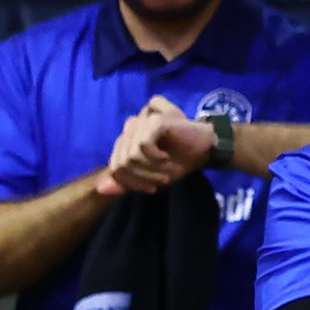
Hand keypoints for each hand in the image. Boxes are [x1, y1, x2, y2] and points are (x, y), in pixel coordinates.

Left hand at [97, 96, 213, 194]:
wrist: (208, 148)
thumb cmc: (180, 161)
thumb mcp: (151, 177)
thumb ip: (126, 182)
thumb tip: (101, 189)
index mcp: (126, 138)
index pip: (114, 166)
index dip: (132, 182)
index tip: (152, 187)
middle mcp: (130, 126)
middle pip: (120, 163)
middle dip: (142, 178)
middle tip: (163, 180)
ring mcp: (141, 121)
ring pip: (130, 156)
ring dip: (152, 170)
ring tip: (168, 169)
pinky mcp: (154, 120)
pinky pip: (142, 146)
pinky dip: (156, 158)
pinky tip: (168, 158)